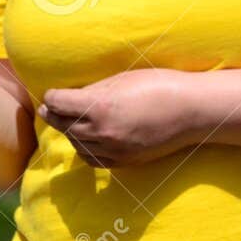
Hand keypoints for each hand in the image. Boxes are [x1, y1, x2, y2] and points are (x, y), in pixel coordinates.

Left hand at [39, 69, 205, 167]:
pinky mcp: (122, 161)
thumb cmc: (159, 85)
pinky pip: (92, 159)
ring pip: (76, 143)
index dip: (52, 97)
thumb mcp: (122, 79)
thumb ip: (93, 91)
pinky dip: (83, 149)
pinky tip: (83, 140)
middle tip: (47, 109)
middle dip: (54, 115)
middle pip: (64, 125)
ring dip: (69, 132)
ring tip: (69, 121)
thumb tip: (70, 97)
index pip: (59, 104)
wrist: (192, 111)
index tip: (50, 95)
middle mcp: (102, 131)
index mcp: (100, 107)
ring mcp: (112, 149)